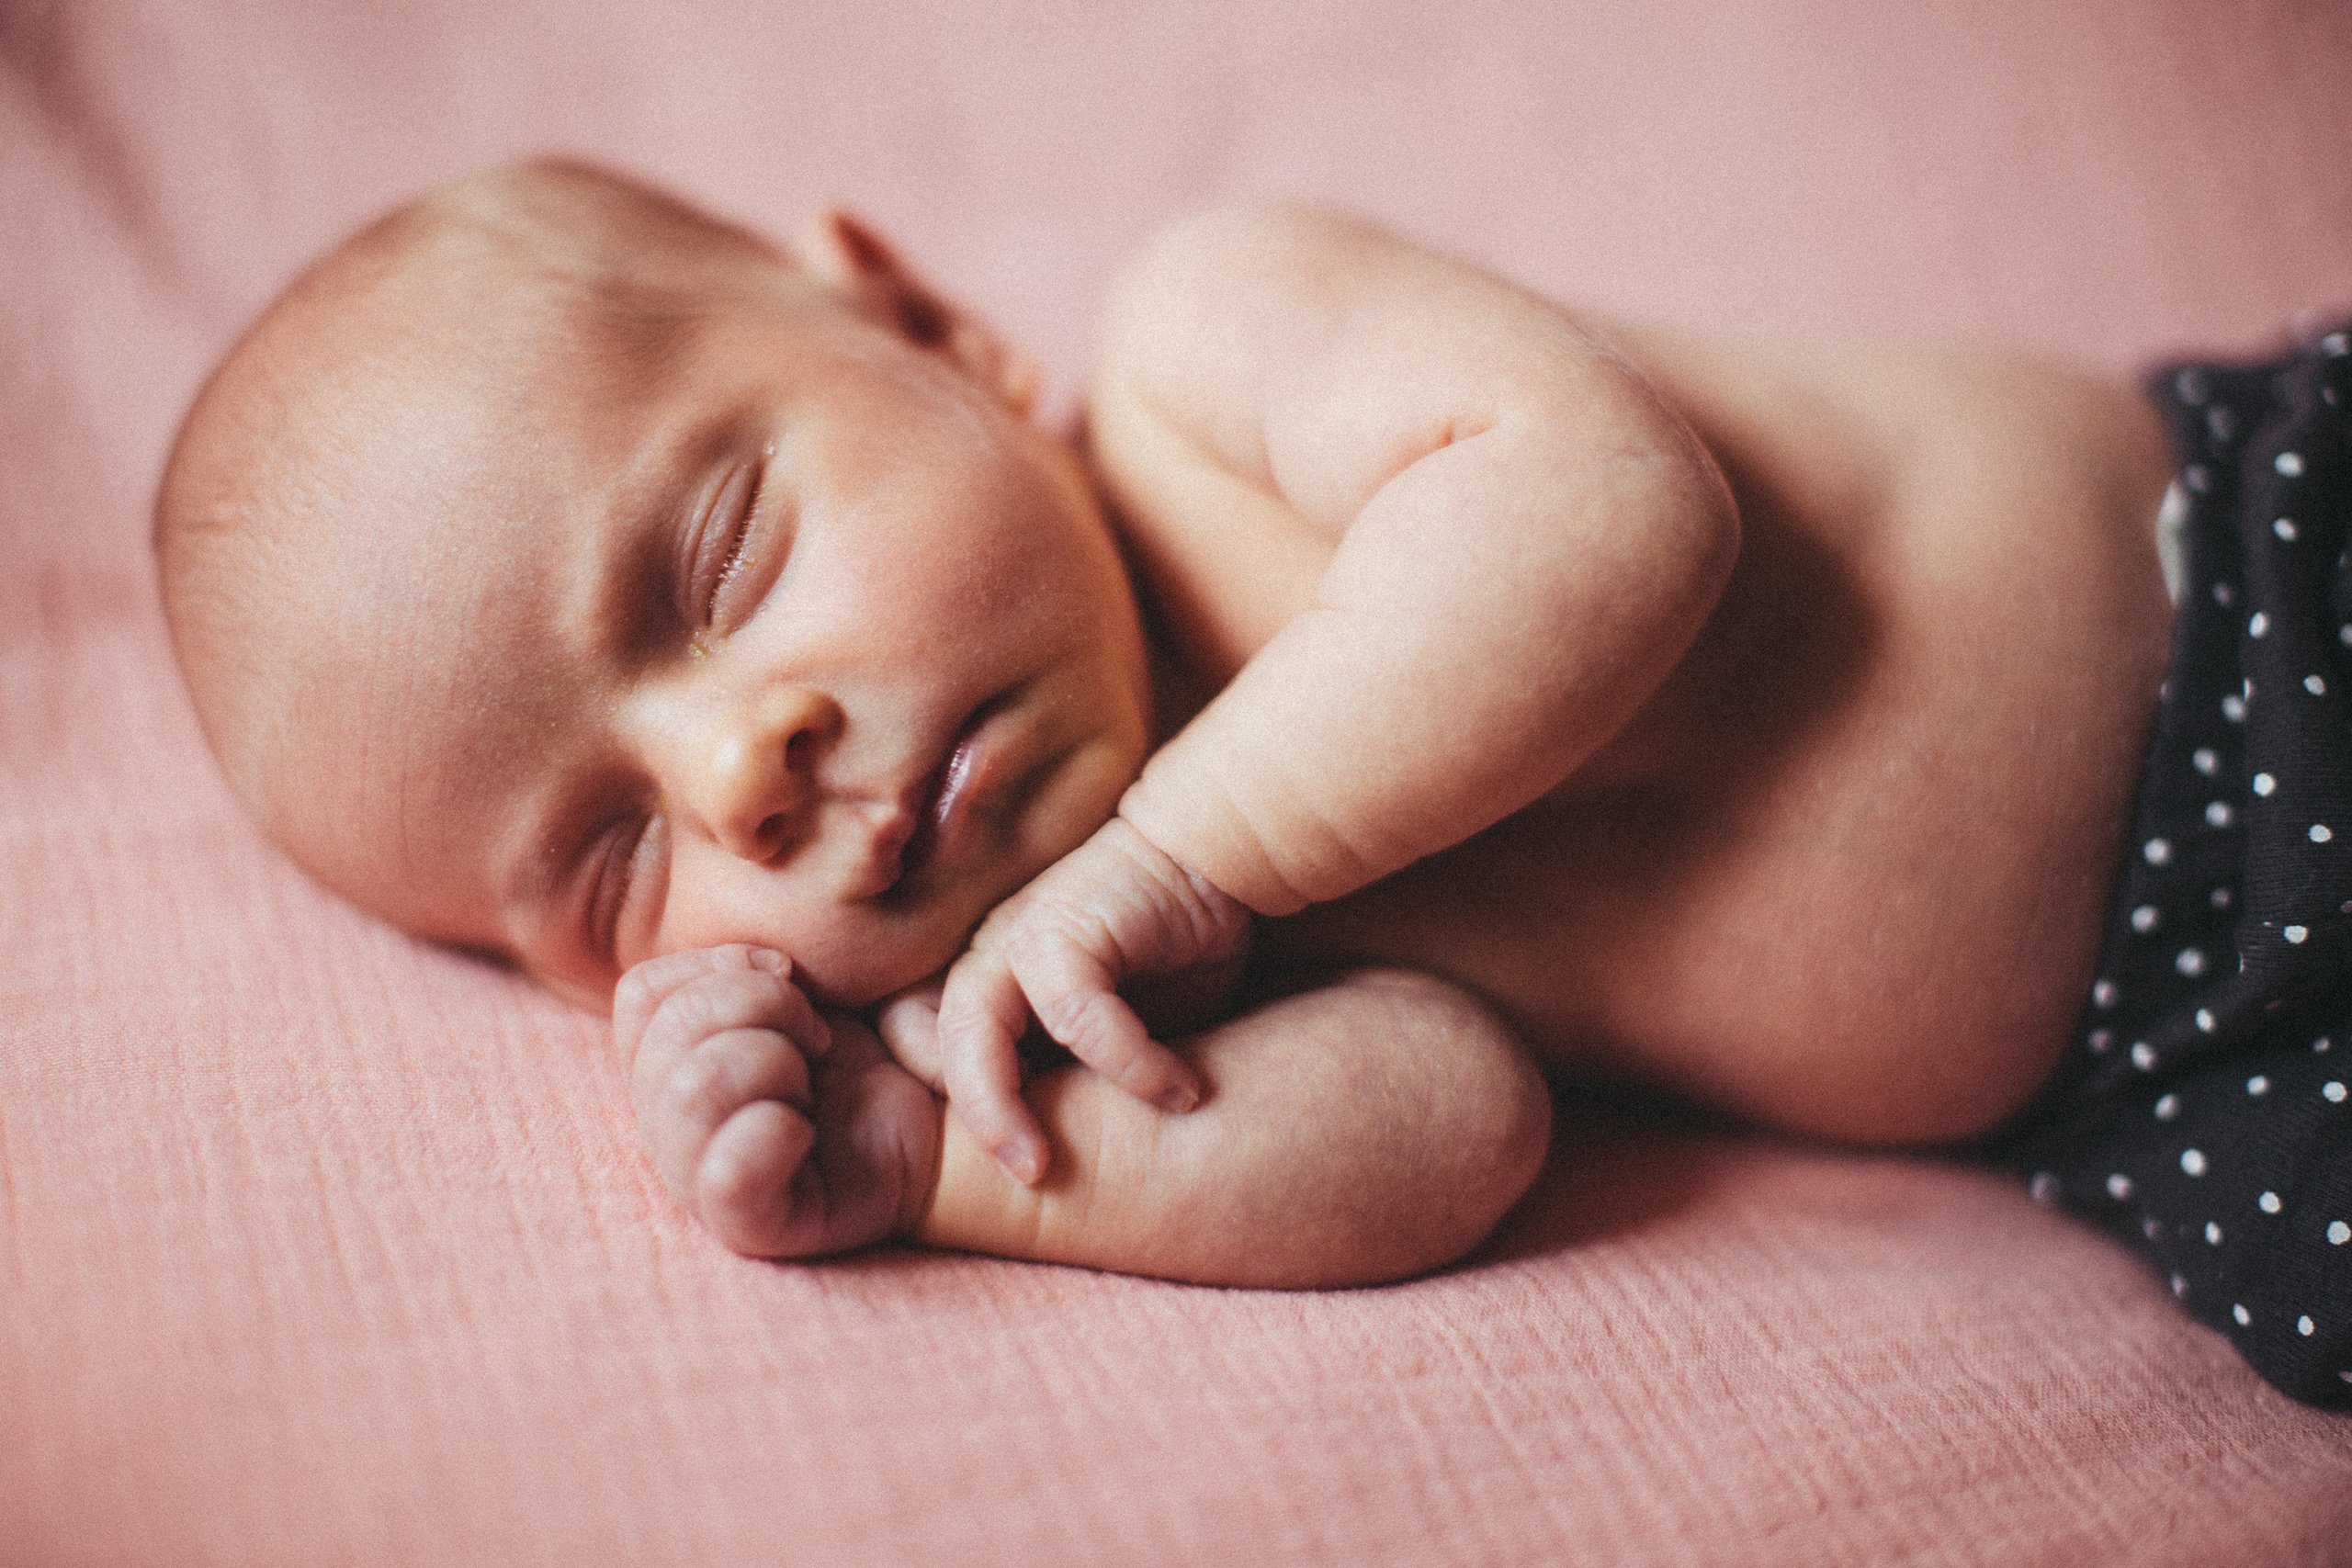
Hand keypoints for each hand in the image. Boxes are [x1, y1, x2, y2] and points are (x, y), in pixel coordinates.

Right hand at [613, 945, 940, 1256]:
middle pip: (671, 1033)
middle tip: (818, 1036)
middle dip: (764, 1006)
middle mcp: (664, 1126)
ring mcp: (698, 1181)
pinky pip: (728, 1174)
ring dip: (775, 1062)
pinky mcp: (749, 1226)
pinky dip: (775, 1131)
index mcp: (662, 1065)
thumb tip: (755, 965)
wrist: (933, 1118)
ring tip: (815, 1085)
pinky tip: (808, 1131)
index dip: (720, 966)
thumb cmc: (860, 1052)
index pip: (643, 995)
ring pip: (694, 1089)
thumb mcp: (797, 990)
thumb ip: (742, 969)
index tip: (790, 979)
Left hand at [933, 817, 1251, 1183]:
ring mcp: (1018, 936)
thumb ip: (1074, 1071)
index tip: (1012, 1158)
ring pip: (974, 1029)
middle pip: (926, 1042)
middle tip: (1026, 1175)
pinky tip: (1176, 1092)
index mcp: (987, 985)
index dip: (950, 1109)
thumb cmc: (1165, 950)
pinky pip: (1074, 1010)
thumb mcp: (1112, 1029)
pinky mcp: (1068, 925)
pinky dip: (1123, 1062)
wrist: (1212, 858)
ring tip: (1050, 1164)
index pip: (917, 1049)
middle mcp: (988, 958)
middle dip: (968, 1121)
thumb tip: (1067, 1156)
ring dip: (1006, 1108)